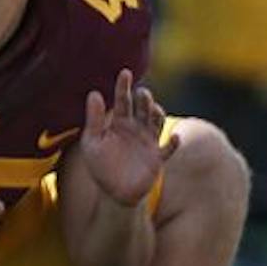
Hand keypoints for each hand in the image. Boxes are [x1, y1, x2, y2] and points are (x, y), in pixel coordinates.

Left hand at [77, 69, 176, 208]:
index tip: (125, 72)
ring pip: (157, 121)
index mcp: (119, 122)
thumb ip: (94, 119)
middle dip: (144, 99)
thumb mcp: (92, 143)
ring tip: (154, 110)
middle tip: (142, 93)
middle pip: (143, 107)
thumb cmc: (100, 166)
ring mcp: (148, 141)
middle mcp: (136, 128)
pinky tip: (173, 138)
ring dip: (157, 114)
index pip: (122, 100)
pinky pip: (168, 149)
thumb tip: (94, 93)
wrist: (115, 192)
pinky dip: (173, 144)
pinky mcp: (157, 158)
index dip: (123, 86)